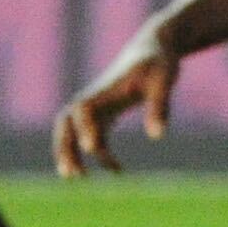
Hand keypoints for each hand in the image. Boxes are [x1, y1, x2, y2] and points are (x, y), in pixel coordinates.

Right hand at [53, 39, 182, 172]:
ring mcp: (98, 107)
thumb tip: (156, 136)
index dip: (84, 127)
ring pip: (73, 132)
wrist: (154, 47)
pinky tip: (118, 171)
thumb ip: (159, 106)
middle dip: (64, 147)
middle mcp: (95, 98)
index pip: (82, 109)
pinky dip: (98, 154)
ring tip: (79, 178)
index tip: (92, 148)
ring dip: (71, 153)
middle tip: (70, 174)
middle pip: (65, 123)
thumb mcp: (164, 80)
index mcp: (105, 89)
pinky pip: (93, 137)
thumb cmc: (159, 62)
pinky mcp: (106, 113)